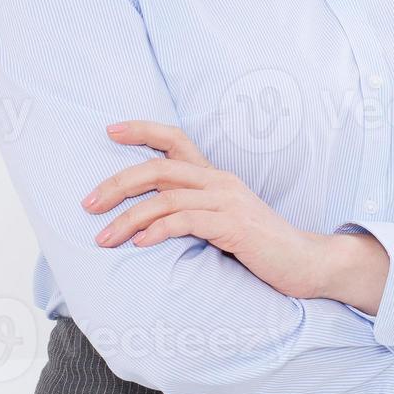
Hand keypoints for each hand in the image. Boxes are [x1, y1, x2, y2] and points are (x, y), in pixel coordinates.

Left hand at [84, 120, 328, 299]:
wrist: (305, 263)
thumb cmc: (260, 247)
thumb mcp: (221, 222)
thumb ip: (192, 212)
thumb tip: (147, 220)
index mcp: (215, 176)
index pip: (175, 139)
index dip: (142, 130)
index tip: (110, 130)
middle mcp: (219, 181)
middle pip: (159, 168)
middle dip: (117, 183)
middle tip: (87, 203)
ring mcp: (228, 201)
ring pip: (165, 199)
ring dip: (128, 218)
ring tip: (103, 238)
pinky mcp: (234, 226)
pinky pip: (187, 222)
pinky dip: (158, 230)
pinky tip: (139, 244)